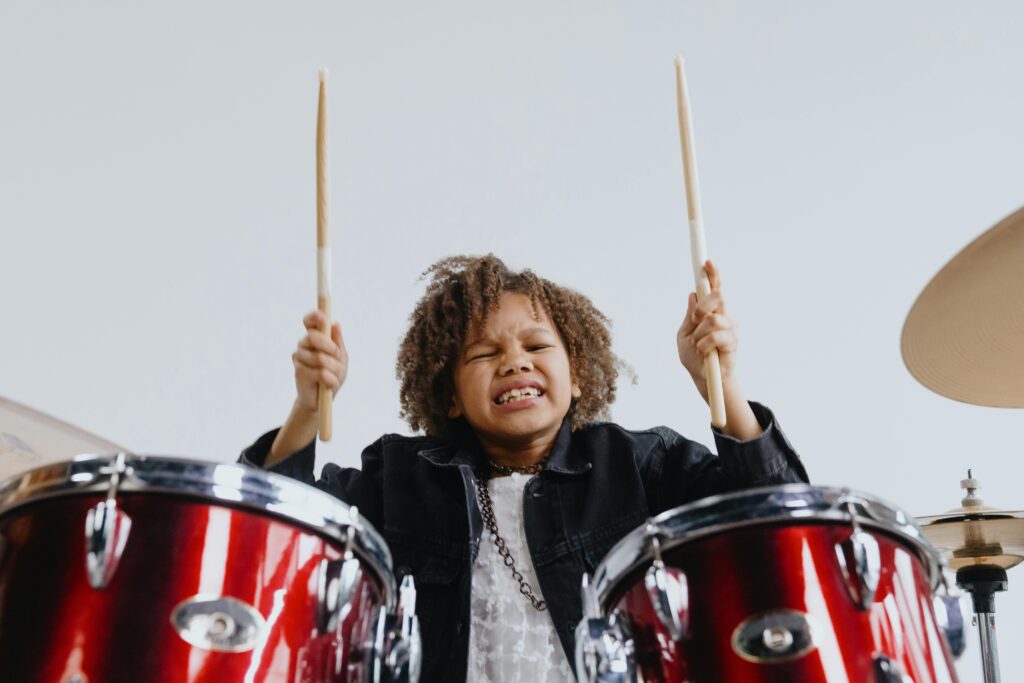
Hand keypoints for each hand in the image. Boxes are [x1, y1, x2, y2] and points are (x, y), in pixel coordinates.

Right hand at [292, 310, 347, 413]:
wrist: (322, 400)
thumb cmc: (332, 376)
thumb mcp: (341, 359)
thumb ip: (338, 342)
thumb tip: (336, 324)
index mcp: (314, 338)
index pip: (309, 321)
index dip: (314, 317)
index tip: (323, 318)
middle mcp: (303, 345)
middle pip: (312, 337)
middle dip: (329, 346)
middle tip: (337, 355)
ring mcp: (299, 358)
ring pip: (320, 358)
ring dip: (334, 369)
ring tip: (335, 377)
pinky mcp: (299, 372)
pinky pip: (320, 373)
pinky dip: (331, 380)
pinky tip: (330, 385)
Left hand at [676, 260, 737, 400]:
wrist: (703, 379)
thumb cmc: (694, 357)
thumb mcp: (684, 334)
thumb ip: (689, 316)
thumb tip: (693, 295)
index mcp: (711, 313)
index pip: (714, 290)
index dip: (712, 275)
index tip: (707, 262)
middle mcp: (724, 317)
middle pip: (717, 297)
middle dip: (702, 307)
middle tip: (694, 320)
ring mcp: (730, 329)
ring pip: (713, 319)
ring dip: (699, 333)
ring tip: (698, 345)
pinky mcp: (733, 342)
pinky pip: (714, 337)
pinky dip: (703, 345)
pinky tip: (703, 352)